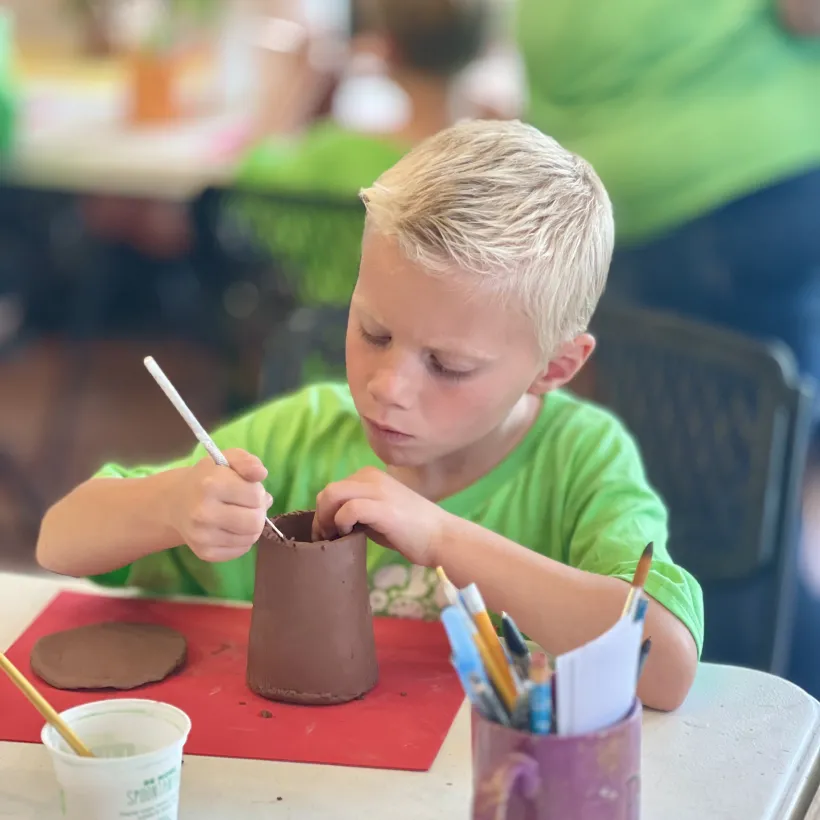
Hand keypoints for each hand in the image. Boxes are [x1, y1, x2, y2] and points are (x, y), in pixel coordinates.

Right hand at [166, 449, 272, 561]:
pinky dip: (243, 540)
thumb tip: (261, 473)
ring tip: (240, 515)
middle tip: (247, 505)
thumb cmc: (207, 478)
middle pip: (255, 521)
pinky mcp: (205, 553)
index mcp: (210, 484)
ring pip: (251, 538)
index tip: (247, 489)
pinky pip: (241, 551)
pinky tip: (232, 528)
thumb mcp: (227, 460)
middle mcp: (203, 512)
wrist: (176, 502)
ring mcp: (202, 536)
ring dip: (252, 527)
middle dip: (258, 512)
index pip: (256, 496)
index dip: (257, 491)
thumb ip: (247, 461)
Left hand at [313, 467, 448, 566]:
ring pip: (332, 495)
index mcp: (370, 476)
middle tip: (326, 539)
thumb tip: (330, 522)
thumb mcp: (379, 512)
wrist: (441, 537)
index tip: (326, 534)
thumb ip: (357, 510)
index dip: (324, 512)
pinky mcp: (381, 507)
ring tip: (334, 538)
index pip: (333, 489)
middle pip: (328, 491)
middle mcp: (371, 477)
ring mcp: (377, 490)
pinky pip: (348, 509)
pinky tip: (348, 535)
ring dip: (326, 520)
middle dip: (321, 517)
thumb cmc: (411, 530)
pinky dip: (341, 523)